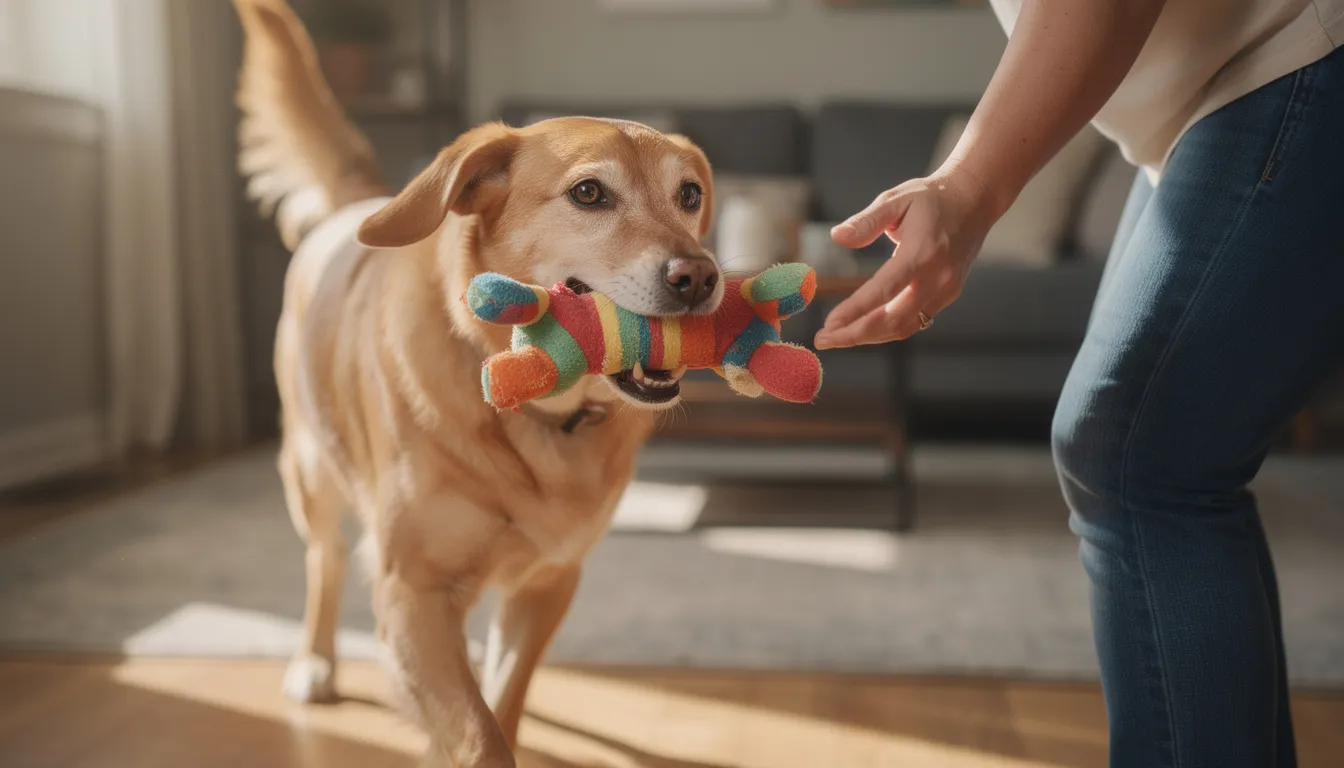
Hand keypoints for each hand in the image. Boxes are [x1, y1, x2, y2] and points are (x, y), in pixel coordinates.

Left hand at [814, 167, 999, 349]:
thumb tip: (836, 237)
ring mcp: (946, 290)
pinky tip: (862, 329)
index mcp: (923, 252)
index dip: (855, 311)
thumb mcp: (896, 199)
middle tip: (823, 339)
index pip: (884, 290)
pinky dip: (886, 329)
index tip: (828, 324)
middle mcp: (939, 277)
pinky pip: (914, 321)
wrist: (975, 200)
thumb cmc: (931, 197)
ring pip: (904, 326)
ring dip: (868, 337)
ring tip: (836, 337)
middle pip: (894, 319)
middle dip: (855, 334)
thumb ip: (866, 221)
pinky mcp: (948, 295)